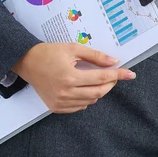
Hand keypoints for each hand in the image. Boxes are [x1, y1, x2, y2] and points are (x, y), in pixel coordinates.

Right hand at [12, 42, 135, 113]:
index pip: (102, 78)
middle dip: (110, 84)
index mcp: (70, 77)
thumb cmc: (49, 53)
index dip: (118, 75)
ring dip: (99, 91)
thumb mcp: (73, 49)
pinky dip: (87, 99)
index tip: (131, 74)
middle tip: (114, 75)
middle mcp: (65, 92)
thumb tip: (114, 61)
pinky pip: (80, 106)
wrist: (26, 63)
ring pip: (91, 101)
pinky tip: (84, 88)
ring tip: (95, 79)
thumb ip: (95, 56)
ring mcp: (60, 102)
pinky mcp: (56, 108)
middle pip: (99, 93)